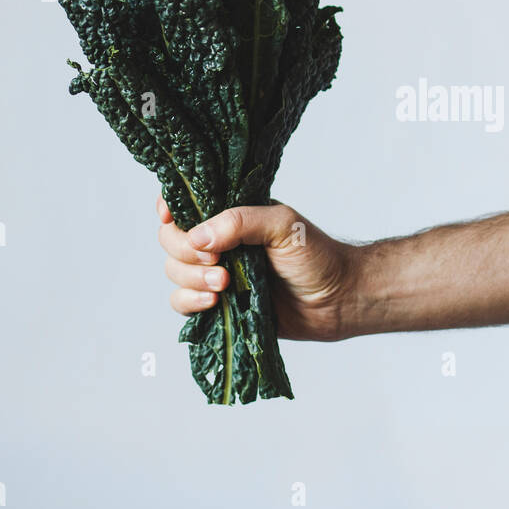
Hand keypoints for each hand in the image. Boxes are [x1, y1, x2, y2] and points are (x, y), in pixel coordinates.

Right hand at [156, 195, 359, 340]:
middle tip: (219, 263)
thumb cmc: (318, 255)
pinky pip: (183, 302)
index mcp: (232, 215)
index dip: (169, 208)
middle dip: (185, 251)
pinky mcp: (219, 305)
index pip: (186, 203)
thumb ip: (239, 223)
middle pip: (172, 240)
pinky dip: (189, 302)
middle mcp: (219, 242)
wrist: (338, 299)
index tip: (170, 217)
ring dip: (191, 279)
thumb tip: (197, 237)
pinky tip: (214, 303)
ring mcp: (217, 274)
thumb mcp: (283, 225)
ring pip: (174, 272)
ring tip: (226, 285)